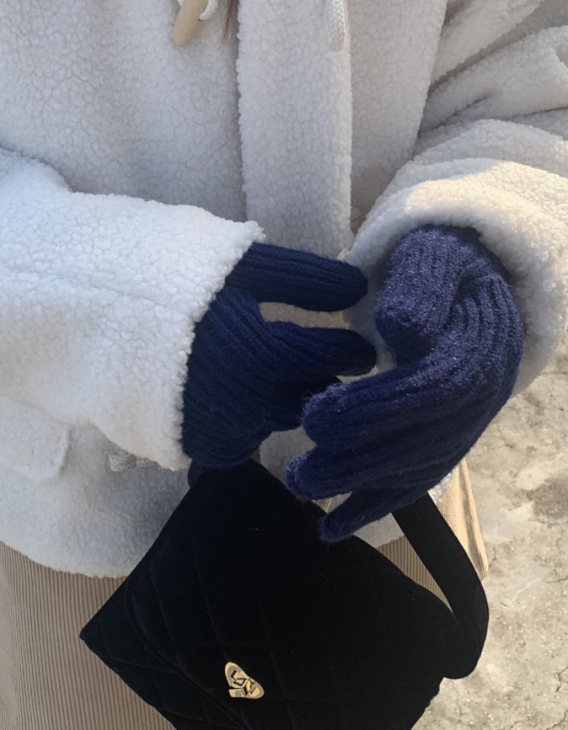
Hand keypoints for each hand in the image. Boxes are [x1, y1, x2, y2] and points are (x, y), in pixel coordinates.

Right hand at [180, 242, 375, 467]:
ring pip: (278, 420)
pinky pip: (243, 442)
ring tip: (270, 372)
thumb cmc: (172, 276)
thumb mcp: (240, 264)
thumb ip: (303, 278)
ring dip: (284, 399)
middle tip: (318, 359)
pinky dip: (247, 421)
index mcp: (262, 353)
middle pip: (311, 396)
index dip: (351, 348)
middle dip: (320, 377)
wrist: (92, 310)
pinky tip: (234, 394)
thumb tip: (359, 288)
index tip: (361, 345)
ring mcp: (219, 430)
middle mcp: (246, 403)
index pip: (332, 356)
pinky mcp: (196, 448)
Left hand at [285, 225, 523, 540]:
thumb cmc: (440, 261)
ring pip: (418, 467)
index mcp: (482, 344)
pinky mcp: (444, 438)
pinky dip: (374, 506)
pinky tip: (331, 526)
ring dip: (360, 487)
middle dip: (360, 460)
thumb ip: (420, 288)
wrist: (466, 278)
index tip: (317, 417)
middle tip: (300, 471)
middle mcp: (483, 394)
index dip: (378, 407)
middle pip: (425, 439)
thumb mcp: (432, 255)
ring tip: (302, 490)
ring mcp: (466, 422)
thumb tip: (401, 333)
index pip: (433, 387)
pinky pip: (416, 479)